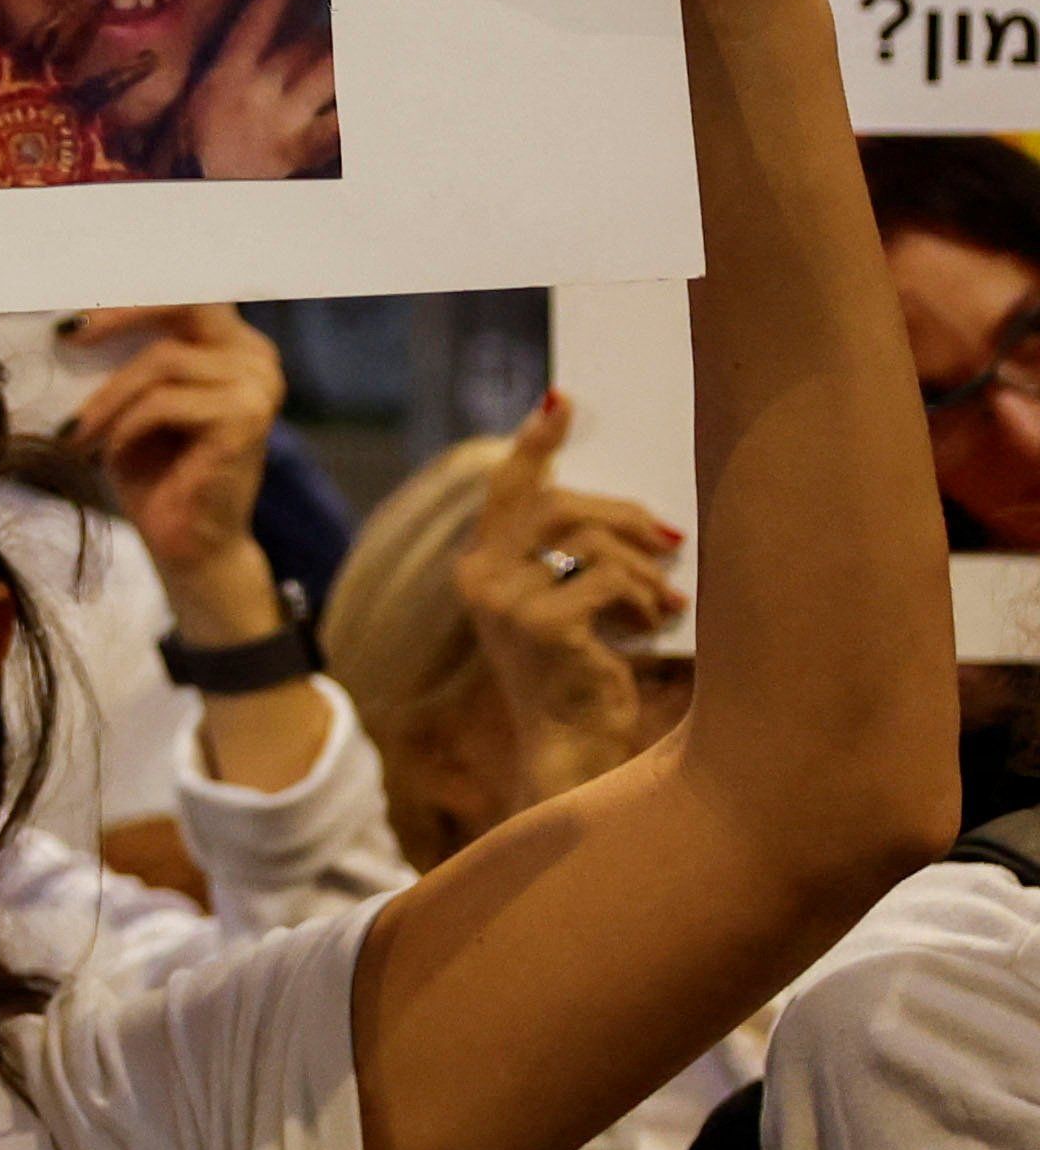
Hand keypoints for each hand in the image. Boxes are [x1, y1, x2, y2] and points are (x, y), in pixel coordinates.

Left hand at [66, 307, 286, 601]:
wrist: (186, 544)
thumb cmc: (154, 472)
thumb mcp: (128, 403)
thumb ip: (118, 357)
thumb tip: (64, 319)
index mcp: (230, 345)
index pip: (183, 294)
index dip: (128, 297)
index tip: (71, 313)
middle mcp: (254, 357)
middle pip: (186, 303)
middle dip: (121, 316)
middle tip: (68, 336)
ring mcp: (257, 386)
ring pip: (162, 362)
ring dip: (107, 399)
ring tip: (78, 433)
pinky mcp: (246, 420)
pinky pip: (164, 403)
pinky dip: (125, 426)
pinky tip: (109, 453)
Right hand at [453, 389, 681, 790]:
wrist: (571, 748)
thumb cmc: (580, 675)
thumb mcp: (567, 605)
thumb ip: (574, 558)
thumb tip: (640, 515)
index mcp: (480, 568)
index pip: (506, 490)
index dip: (534, 443)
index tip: (561, 401)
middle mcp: (481, 578)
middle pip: (559, 503)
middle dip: (624, 513)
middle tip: (668, 535)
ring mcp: (506, 602)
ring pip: (590, 538)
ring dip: (643, 566)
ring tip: (665, 599)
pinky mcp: (544, 625)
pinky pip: (610, 578)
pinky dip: (644, 596)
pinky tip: (655, 623)